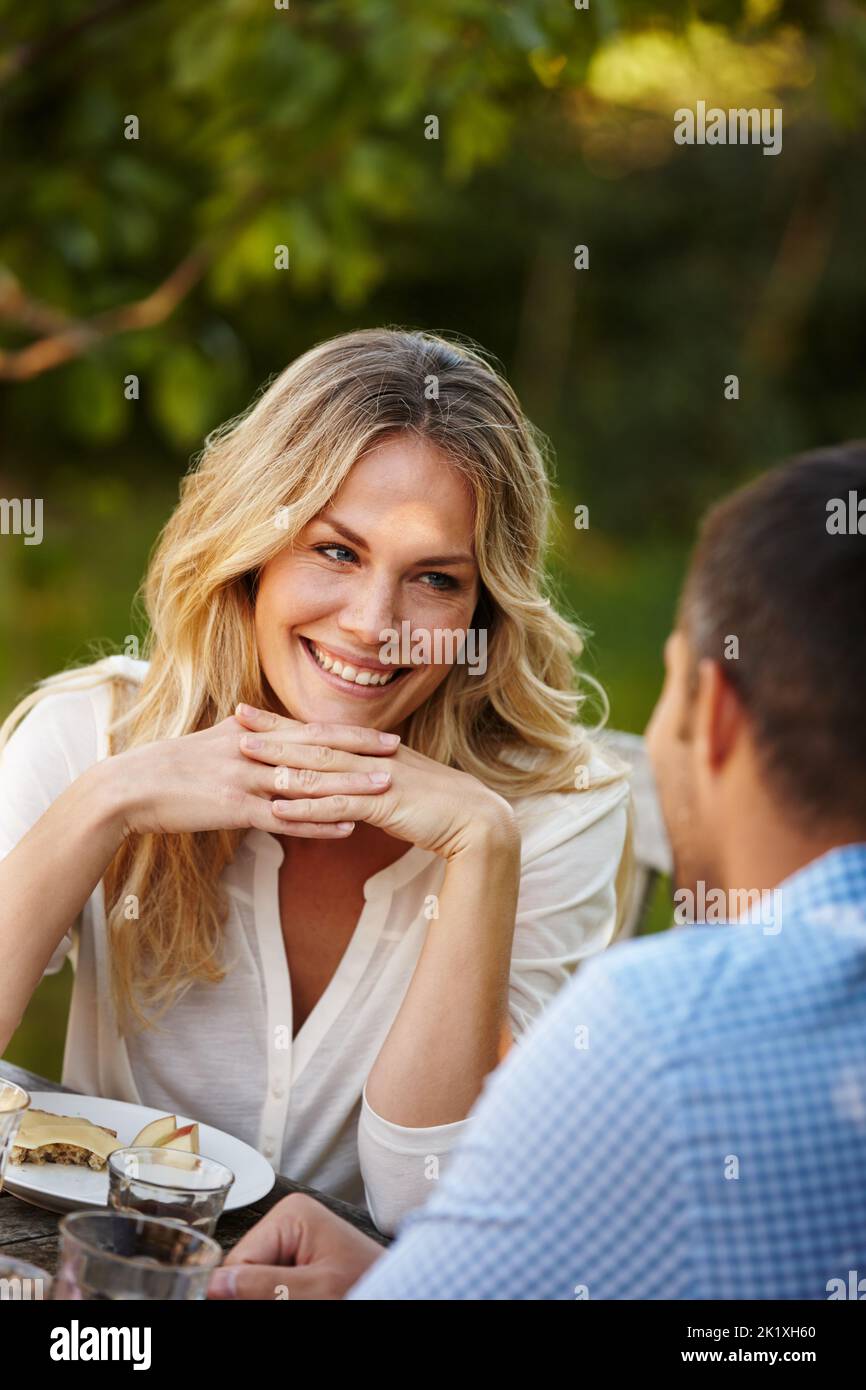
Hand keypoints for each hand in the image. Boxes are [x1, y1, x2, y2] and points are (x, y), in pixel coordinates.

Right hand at [105, 713, 398, 839]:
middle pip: (318, 748)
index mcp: (251, 732)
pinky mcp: (235, 808)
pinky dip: (320, 822)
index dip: (349, 734)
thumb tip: (264, 725)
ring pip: (309, 781)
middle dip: (361, 750)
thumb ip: (245, 735)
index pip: (310, 730)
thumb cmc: (169, 767)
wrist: (131, 786)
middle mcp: (254, 750)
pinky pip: (286, 817)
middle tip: (399, 751)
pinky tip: (348, 827)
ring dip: (351, 785)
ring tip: (388, 788)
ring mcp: (246, 779)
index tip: (382, 735)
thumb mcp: (212, 742)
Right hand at [207, 1194, 383, 1299]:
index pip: (239, 1261)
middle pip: (245, 1272)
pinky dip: (277, 1296)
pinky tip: (299, 1297)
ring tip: (303, 1296)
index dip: (241, 1292)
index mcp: (291, 1215)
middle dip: (254, 1296)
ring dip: (265, 1296)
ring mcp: (293, 1244)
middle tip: (295, 1297)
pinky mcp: (298, 1264)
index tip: (265, 1300)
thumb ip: (265, 1286)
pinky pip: (270, 1285)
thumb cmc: (370, 1284)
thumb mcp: (316, 1289)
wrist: (405, 1292)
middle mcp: (288, 1223)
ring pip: (254, 1283)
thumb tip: (215, 1283)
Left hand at [235, 704, 518, 860]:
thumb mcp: (396, 784)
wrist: (475, 819)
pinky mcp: (384, 804)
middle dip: (272, 732)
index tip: (251, 714)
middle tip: (235, 720)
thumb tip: (341, 781)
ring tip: (246, 757)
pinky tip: (279, 807)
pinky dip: (307, 806)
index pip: (320, 733)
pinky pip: (338, 804)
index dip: (284, 723)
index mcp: (371, 751)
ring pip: (320, 769)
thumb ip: (367, 778)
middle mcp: (370, 758)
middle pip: (313, 742)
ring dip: (281, 763)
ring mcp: (376, 779)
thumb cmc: (437, 805)